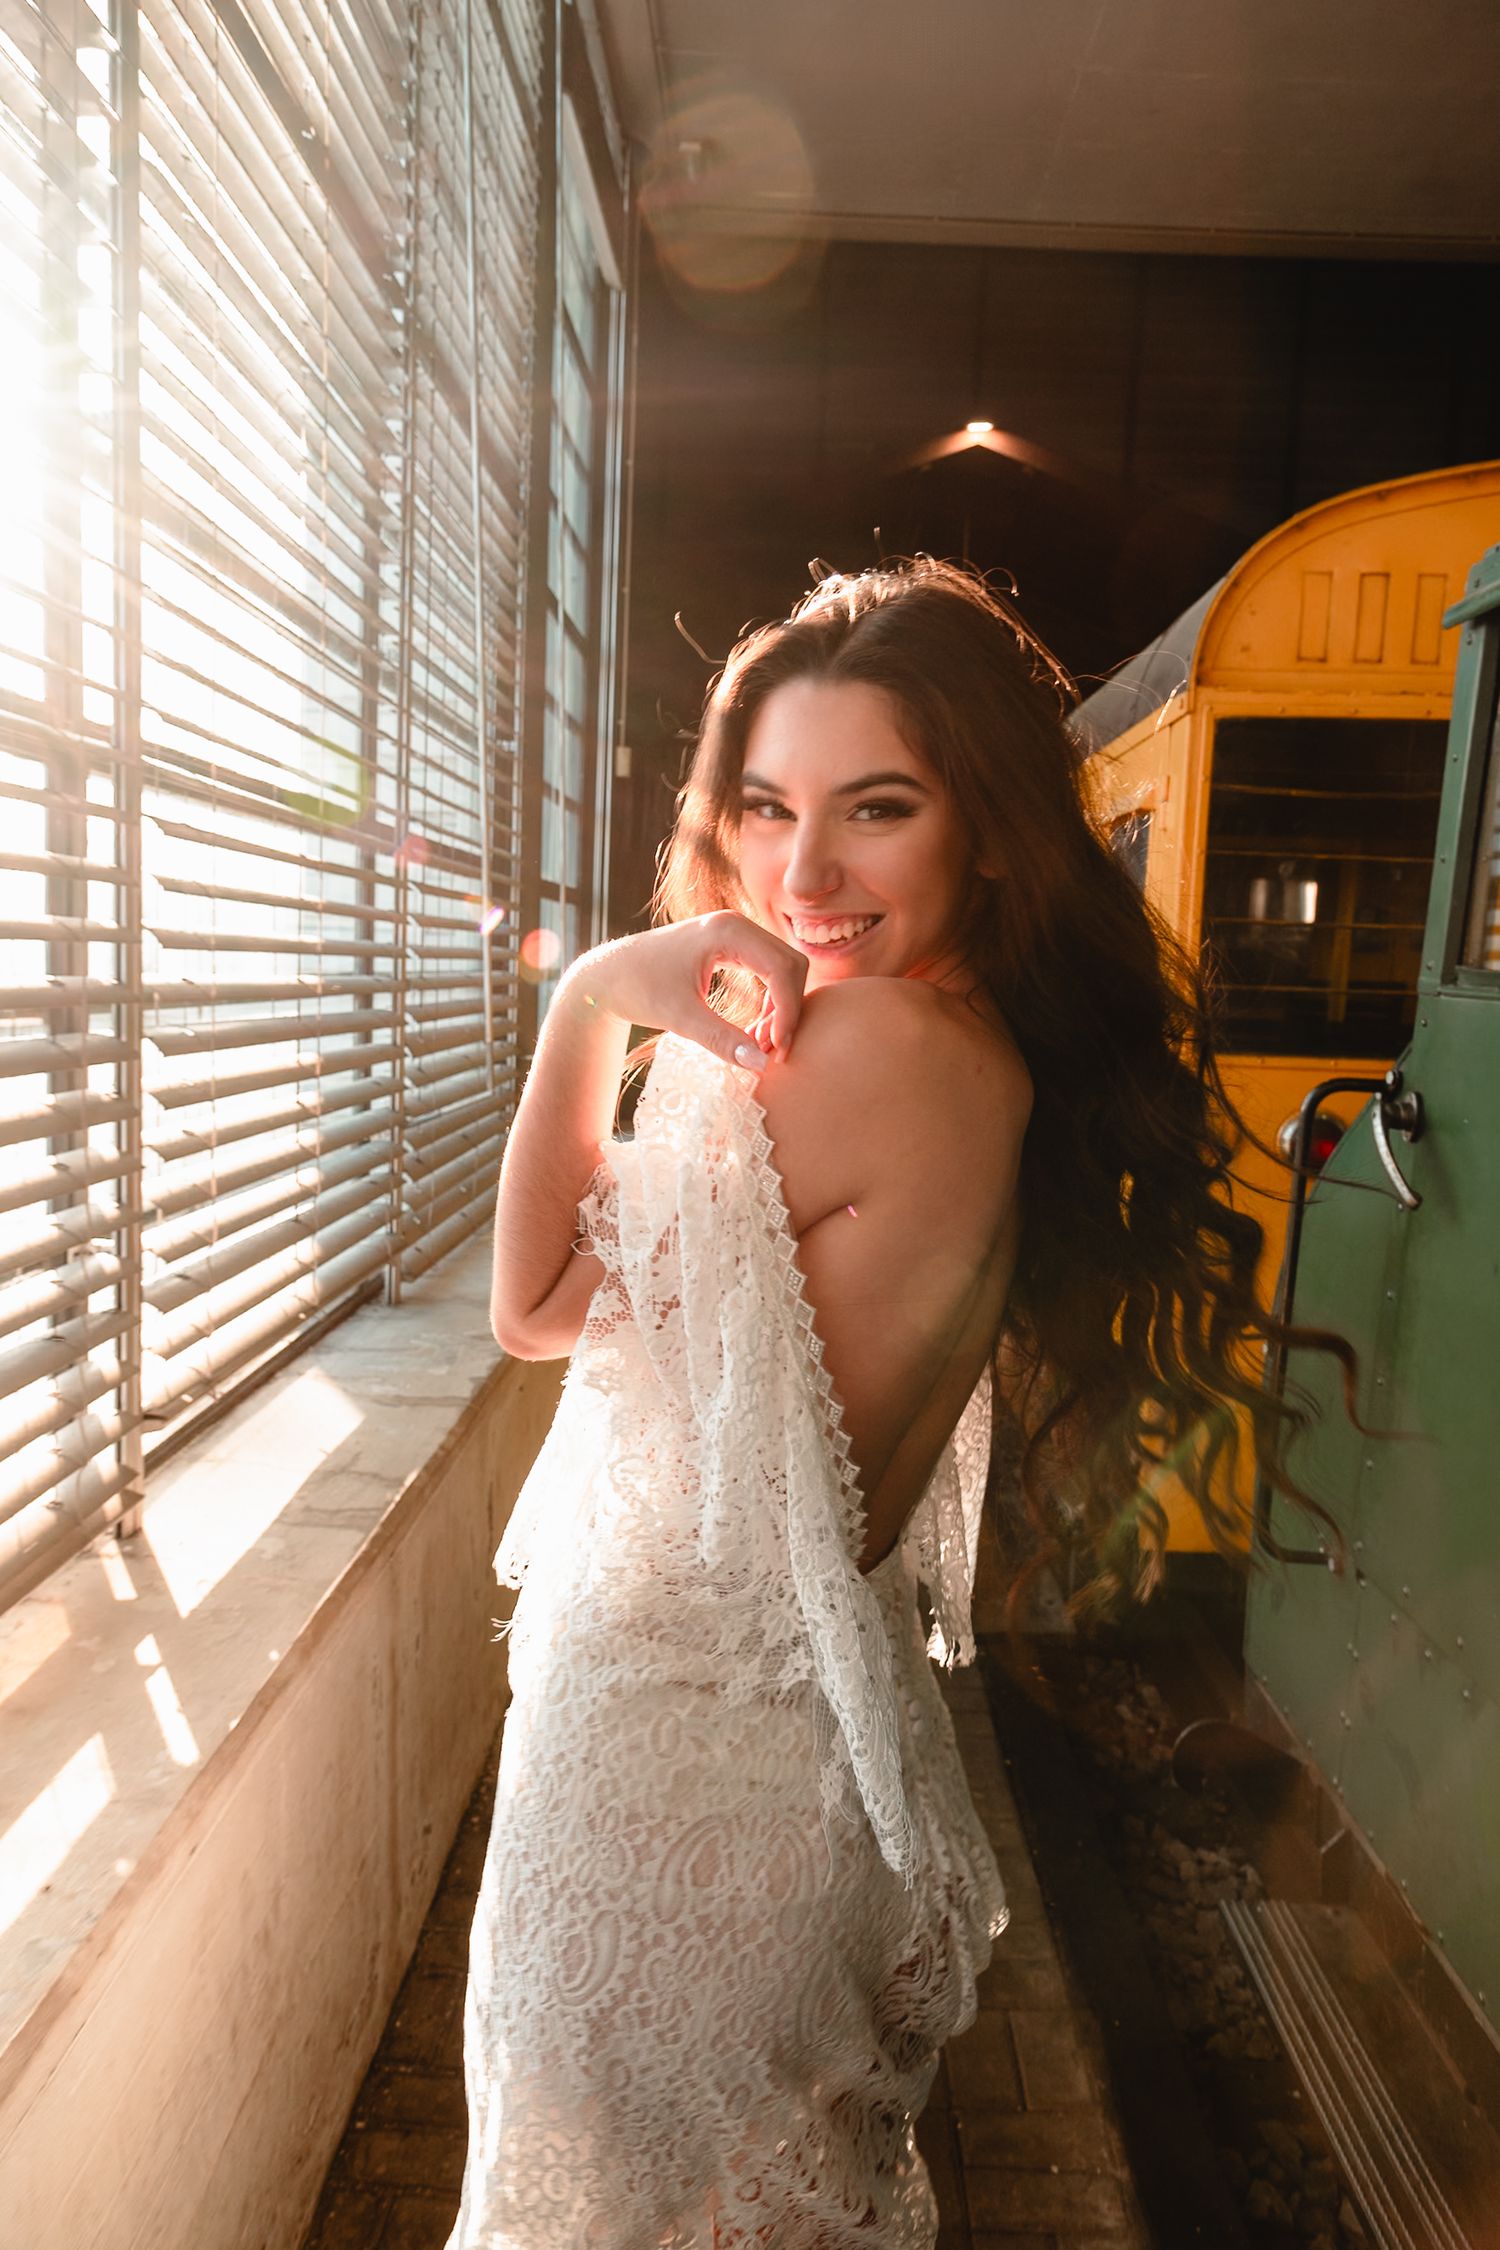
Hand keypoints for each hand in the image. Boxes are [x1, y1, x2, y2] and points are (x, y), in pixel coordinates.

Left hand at [566, 912, 806, 1072]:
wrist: (606, 977)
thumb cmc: (637, 990)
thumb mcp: (680, 1018)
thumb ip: (722, 1040)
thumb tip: (762, 1065)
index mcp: (728, 931)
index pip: (782, 970)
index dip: (787, 1012)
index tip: (777, 1051)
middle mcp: (736, 925)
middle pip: (791, 965)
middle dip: (788, 1009)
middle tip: (774, 1052)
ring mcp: (734, 933)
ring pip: (782, 969)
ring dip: (779, 1008)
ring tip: (760, 1046)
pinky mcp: (729, 946)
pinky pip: (766, 971)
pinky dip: (768, 1002)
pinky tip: (752, 1031)